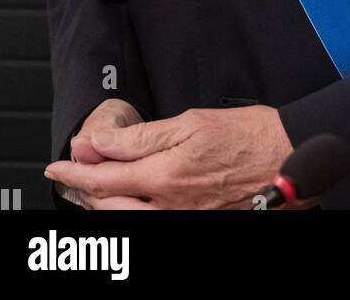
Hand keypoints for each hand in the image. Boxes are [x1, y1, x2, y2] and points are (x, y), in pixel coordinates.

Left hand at [45, 105, 303, 209]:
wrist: (291, 160)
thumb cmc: (252, 137)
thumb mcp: (192, 122)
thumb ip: (142, 136)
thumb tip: (101, 141)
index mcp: (165, 175)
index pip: (103, 177)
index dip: (75, 169)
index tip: (58, 164)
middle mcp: (169, 207)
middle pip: (108, 205)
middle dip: (85, 189)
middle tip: (74, 173)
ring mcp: (182, 222)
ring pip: (126, 221)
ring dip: (105, 205)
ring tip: (97, 189)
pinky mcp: (196, 227)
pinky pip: (151, 226)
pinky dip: (132, 215)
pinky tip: (132, 203)